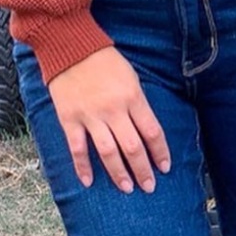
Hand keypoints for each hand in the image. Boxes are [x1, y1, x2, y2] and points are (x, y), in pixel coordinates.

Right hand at [47, 46, 170, 192]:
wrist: (72, 47)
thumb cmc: (105, 60)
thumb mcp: (130, 76)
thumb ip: (137, 102)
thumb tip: (145, 128)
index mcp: (132, 96)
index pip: (152, 131)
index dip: (160, 152)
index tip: (165, 167)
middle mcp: (114, 109)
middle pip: (133, 147)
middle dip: (143, 169)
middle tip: (149, 186)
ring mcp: (91, 116)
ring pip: (108, 152)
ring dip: (118, 173)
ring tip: (127, 188)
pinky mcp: (70, 119)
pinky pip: (77, 148)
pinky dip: (83, 167)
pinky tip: (88, 182)